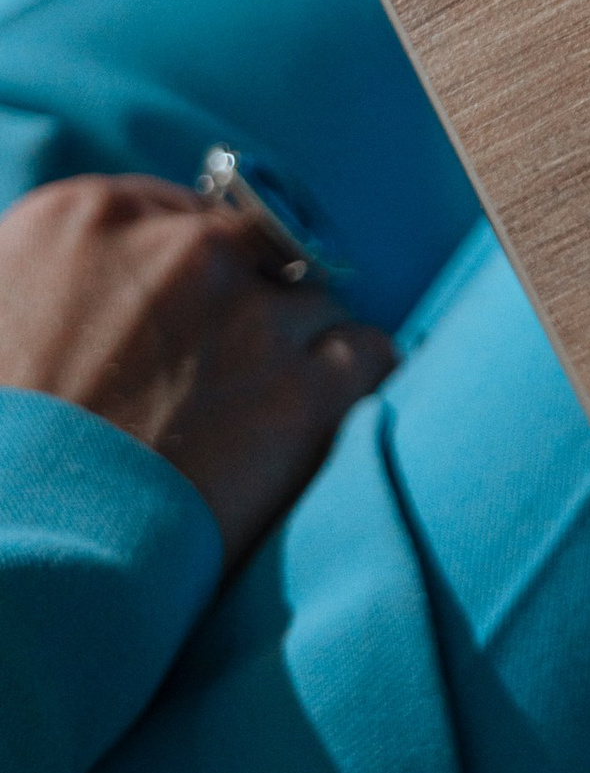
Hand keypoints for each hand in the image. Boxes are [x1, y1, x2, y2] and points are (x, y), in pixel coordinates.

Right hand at [0, 174, 390, 567]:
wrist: (13, 561)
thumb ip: (58, 280)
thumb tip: (91, 287)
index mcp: (84, 218)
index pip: (177, 212)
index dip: (182, 278)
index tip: (173, 326)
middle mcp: (181, 247)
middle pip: (255, 246)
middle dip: (241, 306)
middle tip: (210, 380)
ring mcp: (250, 315)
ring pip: (315, 302)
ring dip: (292, 351)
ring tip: (250, 420)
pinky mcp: (304, 394)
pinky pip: (370, 355)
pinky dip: (352, 386)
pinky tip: (316, 425)